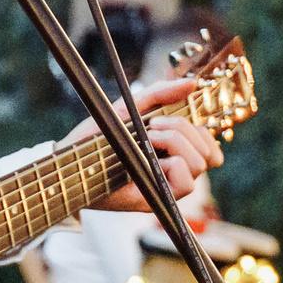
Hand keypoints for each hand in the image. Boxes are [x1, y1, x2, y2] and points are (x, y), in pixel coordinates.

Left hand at [72, 77, 223, 210]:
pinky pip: (186, 182)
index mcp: (174, 153)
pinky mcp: (156, 199)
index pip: (211, 150)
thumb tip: (193, 83)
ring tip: (147, 138)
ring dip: (174, 142)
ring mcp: (166, 187)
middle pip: (208, 152)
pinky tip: (148, 158)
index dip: (202, 133)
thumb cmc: (99, 136)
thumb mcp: (131, 107)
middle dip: (181, 129)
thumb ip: (160, 94)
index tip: (166, 119)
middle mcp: (174, 172)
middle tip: (152, 126)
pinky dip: (172, 164)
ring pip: (199, 164)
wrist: (72, 159)